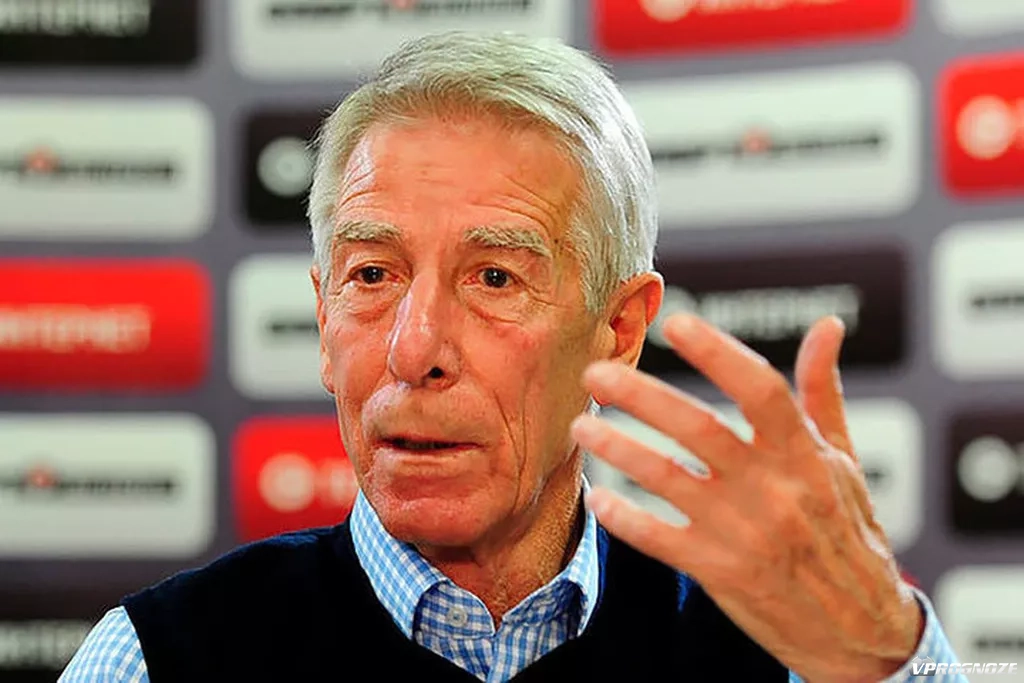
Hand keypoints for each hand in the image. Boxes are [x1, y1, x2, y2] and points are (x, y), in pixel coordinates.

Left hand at [571, 313, 922, 682]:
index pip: (761, 390)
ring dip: (619, 449)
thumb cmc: (849, 535)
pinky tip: (598, 497)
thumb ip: (823, 392)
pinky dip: (626, 518)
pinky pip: (661, 540)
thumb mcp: (843, 461)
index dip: (718, 353)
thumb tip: (827, 327)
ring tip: (581, 426)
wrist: (863, 629)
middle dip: (641, 397)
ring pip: (668, 480)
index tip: (676, 323)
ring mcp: (745, 533)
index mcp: (805, 455)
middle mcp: (774, 490)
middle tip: (597, 374)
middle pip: (699, 429)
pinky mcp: (722, 572)